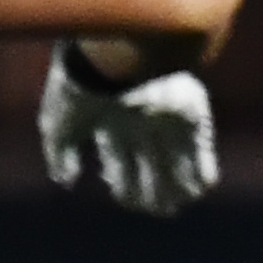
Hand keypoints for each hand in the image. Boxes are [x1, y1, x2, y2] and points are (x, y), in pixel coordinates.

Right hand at [39, 46, 217, 217]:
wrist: (113, 51)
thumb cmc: (82, 85)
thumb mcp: (59, 123)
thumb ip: (60, 152)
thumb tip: (66, 181)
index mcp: (109, 119)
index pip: (118, 158)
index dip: (120, 181)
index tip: (123, 197)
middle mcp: (138, 119)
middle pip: (149, 161)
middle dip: (153, 188)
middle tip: (161, 211)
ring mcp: (165, 113)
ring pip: (176, 155)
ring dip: (180, 182)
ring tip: (181, 203)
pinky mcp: (189, 108)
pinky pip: (201, 142)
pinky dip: (202, 164)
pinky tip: (203, 186)